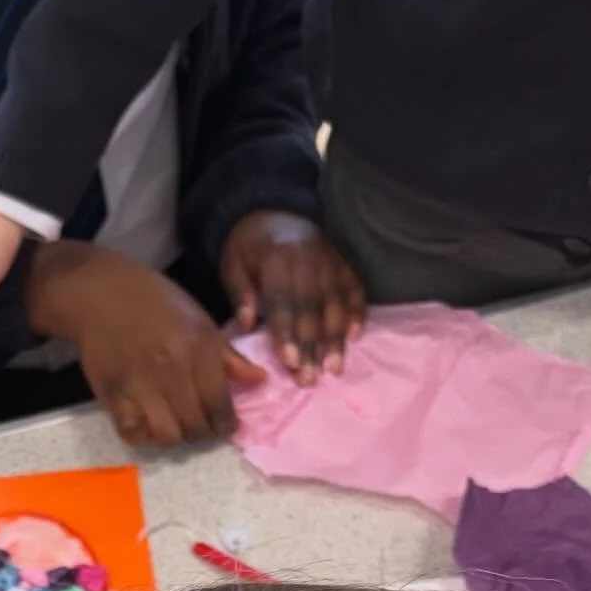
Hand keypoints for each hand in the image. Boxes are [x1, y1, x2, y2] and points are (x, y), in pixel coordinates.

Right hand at [27, 242, 265, 446]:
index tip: (225, 426)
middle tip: (199, 424)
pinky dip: (142, 434)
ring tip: (174, 424)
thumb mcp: (199, 319)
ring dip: (174, 436)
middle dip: (202, 431)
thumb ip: (228, 355)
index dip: (227, 424)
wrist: (100, 293)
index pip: (221, 404)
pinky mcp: (112, 394)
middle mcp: (172, 369)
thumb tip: (260, 381)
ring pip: (167, 436)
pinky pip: (132, 433)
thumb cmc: (154, 301)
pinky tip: (146, 422)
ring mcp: (141, 384)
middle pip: (196, 426)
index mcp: (198, 348)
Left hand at [219, 211, 365, 383]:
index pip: (283, 303)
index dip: (287, 334)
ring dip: (336, 338)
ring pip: (336, 304)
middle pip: (311, 310)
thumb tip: (247, 325)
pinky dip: (358, 311)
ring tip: (335, 368)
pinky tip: (356, 336)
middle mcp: (309, 261)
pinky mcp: (343, 264)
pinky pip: (355, 288)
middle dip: (311, 347)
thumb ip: (239, 293)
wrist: (275, 212)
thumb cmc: (249, 248)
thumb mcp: (232, 264)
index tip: (290, 362)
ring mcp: (330, 262)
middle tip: (310, 378)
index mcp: (278, 261)